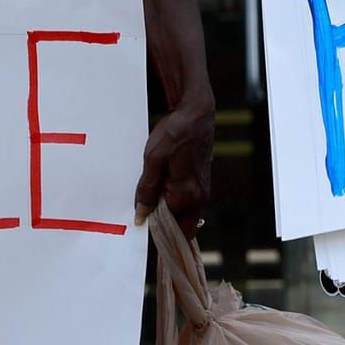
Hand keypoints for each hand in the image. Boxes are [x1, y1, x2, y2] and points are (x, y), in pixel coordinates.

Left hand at [135, 94, 214, 231]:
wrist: (196, 114)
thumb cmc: (175, 134)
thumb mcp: (153, 160)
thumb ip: (147, 190)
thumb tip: (141, 215)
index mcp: (186, 195)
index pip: (173, 230)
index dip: (157, 231)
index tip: (142, 223)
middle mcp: (199, 198)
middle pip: (182, 228)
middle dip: (166, 225)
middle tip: (146, 210)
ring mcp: (203, 191)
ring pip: (185, 215)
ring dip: (170, 211)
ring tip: (153, 195)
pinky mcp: (202, 184)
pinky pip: (189, 202)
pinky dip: (176, 201)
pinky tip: (163, 185)